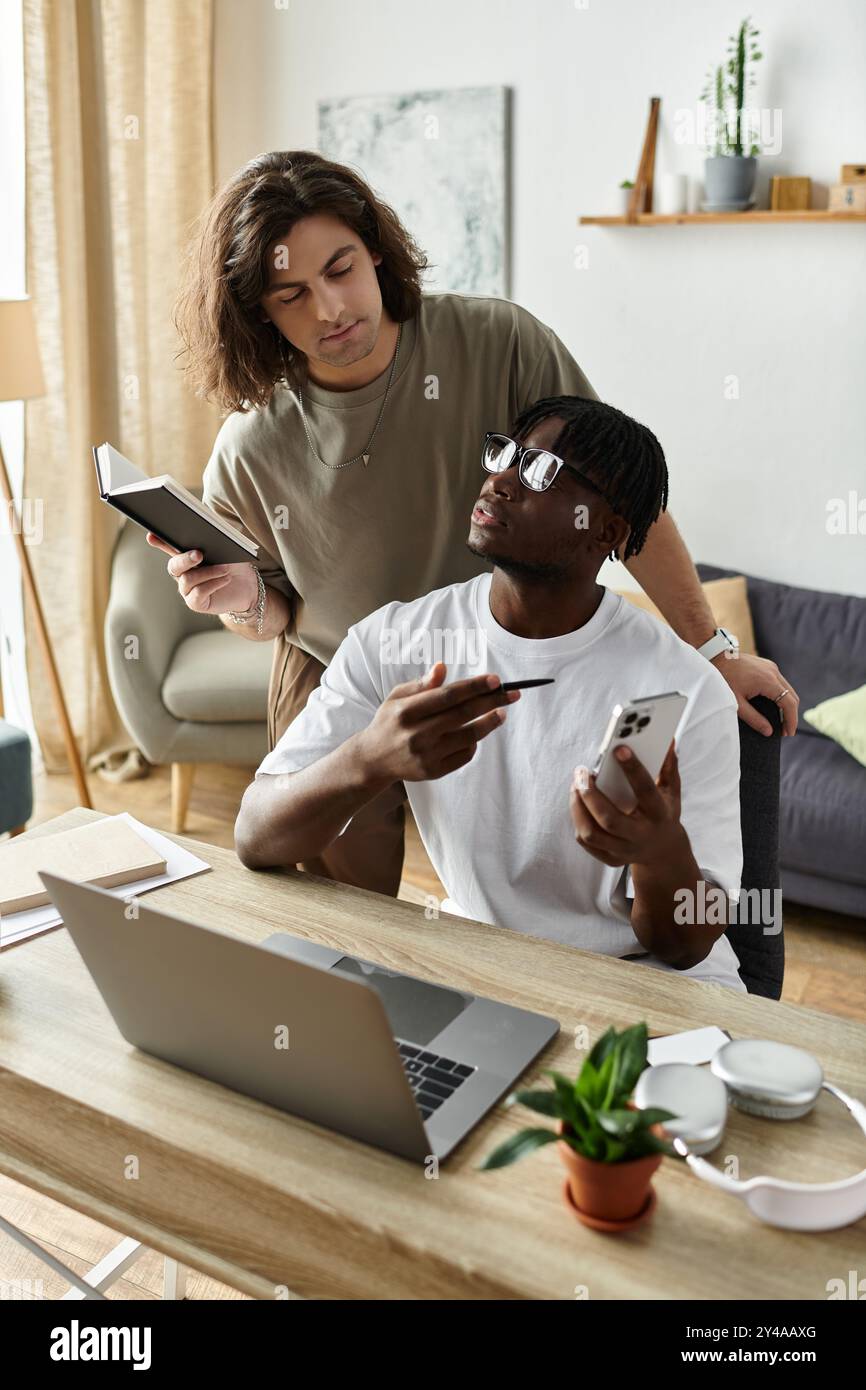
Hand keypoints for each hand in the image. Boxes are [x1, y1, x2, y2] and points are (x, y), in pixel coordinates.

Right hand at [145, 533, 257, 614]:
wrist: (248, 586)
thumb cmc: (234, 565)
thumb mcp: (226, 549)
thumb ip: (213, 541)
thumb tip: (207, 534)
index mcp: (185, 557)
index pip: (169, 548)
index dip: (160, 542)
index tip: (151, 535)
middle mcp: (183, 574)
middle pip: (174, 566)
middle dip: (185, 559)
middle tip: (198, 554)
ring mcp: (187, 590)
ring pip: (188, 579)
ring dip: (208, 572)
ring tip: (225, 569)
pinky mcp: (196, 603)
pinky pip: (197, 594)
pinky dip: (212, 584)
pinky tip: (225, 579)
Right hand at [357, 661, 519, 783]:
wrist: (373, 759)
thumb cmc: (390, 721)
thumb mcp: (397, 697)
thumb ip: (422, 684)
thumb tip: (442, 668)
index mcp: (407, 711)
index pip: (448, 695)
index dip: (474, 687)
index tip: (496, 680)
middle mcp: (416, 734)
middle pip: (463, 715)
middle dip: (492, 702)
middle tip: (512, 693)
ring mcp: (426, 755)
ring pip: (468, 737)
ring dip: (490, 723)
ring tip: (502, 712)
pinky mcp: (433, 772)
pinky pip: (463, 756)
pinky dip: (474, 744)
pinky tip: (478, 733)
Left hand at [570, 742, 686, 867]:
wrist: (663, 850)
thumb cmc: (664, 812)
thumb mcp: (671, 791)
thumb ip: (668, 766)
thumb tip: (667, 740)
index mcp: (659, 815)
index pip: (646, 791)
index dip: (633, 769)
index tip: (618, 748)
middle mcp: (641, 836)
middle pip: (609, 819)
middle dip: (591, 794)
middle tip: (582, 772)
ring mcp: (624, 850)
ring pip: (591, 834)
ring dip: (578, 807)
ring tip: (576, 785)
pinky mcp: (610, 859)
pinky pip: (585, 842)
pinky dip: (578, 820)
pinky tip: (578, 802)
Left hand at [711, 650, 798, 736]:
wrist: (716, 656)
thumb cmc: (724, 679)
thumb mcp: (737, 703)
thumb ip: (754, 719)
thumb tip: (769, 732)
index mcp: (768, 681)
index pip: (789, 703)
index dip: (791, 720)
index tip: (789, 733)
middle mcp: (773, 672)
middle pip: (792, 696)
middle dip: (791, 714)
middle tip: (785, 731)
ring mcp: (771, 667)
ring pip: (788, 689)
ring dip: (787, 704)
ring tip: (780, 720)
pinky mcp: (767, 665)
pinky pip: (780, 682)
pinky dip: (781, 695)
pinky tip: (774, 705)